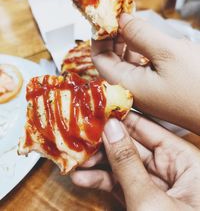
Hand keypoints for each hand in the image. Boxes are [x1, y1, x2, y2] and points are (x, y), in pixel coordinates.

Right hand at [71, 112, 199, 210]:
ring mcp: (156, 186)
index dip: (122, 119)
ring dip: (98, 164)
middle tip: (80, 137)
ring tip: (75, 160)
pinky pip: (121, 185)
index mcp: (185, 160)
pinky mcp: (143, 201)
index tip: (97, 111)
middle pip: (131, 146)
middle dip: (104, 143)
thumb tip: (111, 128)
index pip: (148, 128)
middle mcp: (172, 169)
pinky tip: (83, 179)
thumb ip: (128, 162)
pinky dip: (101, 183)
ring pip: (122, 166)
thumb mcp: (151, 200)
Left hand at [91, 14, 199, 133]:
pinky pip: (140, 66)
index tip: (104, 15)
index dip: (99, 35)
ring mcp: (144, 89)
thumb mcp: (168, 53)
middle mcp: (131, 89)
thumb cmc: (199, 86)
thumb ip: (140, 35)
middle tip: (119, 13)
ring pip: (126, 61)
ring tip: (132, 21)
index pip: (99, 58)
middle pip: (111, 59)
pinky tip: (146, 38)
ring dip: (127, 41)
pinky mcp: (156, 87)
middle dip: (113, 35)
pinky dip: (140, 50)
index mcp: (126, 84)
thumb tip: (121, 19)